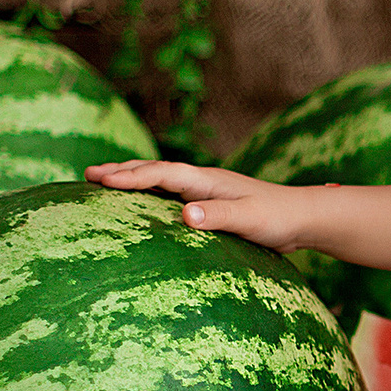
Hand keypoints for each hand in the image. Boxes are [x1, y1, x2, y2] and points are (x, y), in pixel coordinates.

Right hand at [84, 160, 316, 251]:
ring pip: (160, 180)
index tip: (102, 180)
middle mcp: (202, 181)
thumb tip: (185, 216)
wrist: (303, 217)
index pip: (162, 173)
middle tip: (87, 174)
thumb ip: (218, 217)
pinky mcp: (209, 204)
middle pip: (155, 170)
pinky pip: (169, 194)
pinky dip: (148, 192)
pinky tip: (137, 202)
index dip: (132, 176)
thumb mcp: (248, 220)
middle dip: (121, 171)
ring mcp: (205, 191)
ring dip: (131, 178)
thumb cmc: (278, 218)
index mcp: (207, 181)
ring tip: (101, 180)